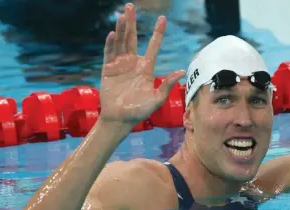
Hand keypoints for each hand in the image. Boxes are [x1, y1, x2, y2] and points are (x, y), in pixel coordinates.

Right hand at [99, 3, 184, 125]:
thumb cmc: (140, 111)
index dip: (157, 33)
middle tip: (131, 6)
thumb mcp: (156, 99)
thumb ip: (166, 85)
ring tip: (122, 15)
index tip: (162, 18)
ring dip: (121, 29)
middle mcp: (133, 63)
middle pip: (132, 38)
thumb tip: (181, 71)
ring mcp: (119, 65)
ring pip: (120, 42)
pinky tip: (113, 34)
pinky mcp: (108, 69)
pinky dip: (110, 44)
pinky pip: (109, 53)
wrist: (120, 119)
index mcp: (146, 68)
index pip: (153, 46)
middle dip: (131, 22)